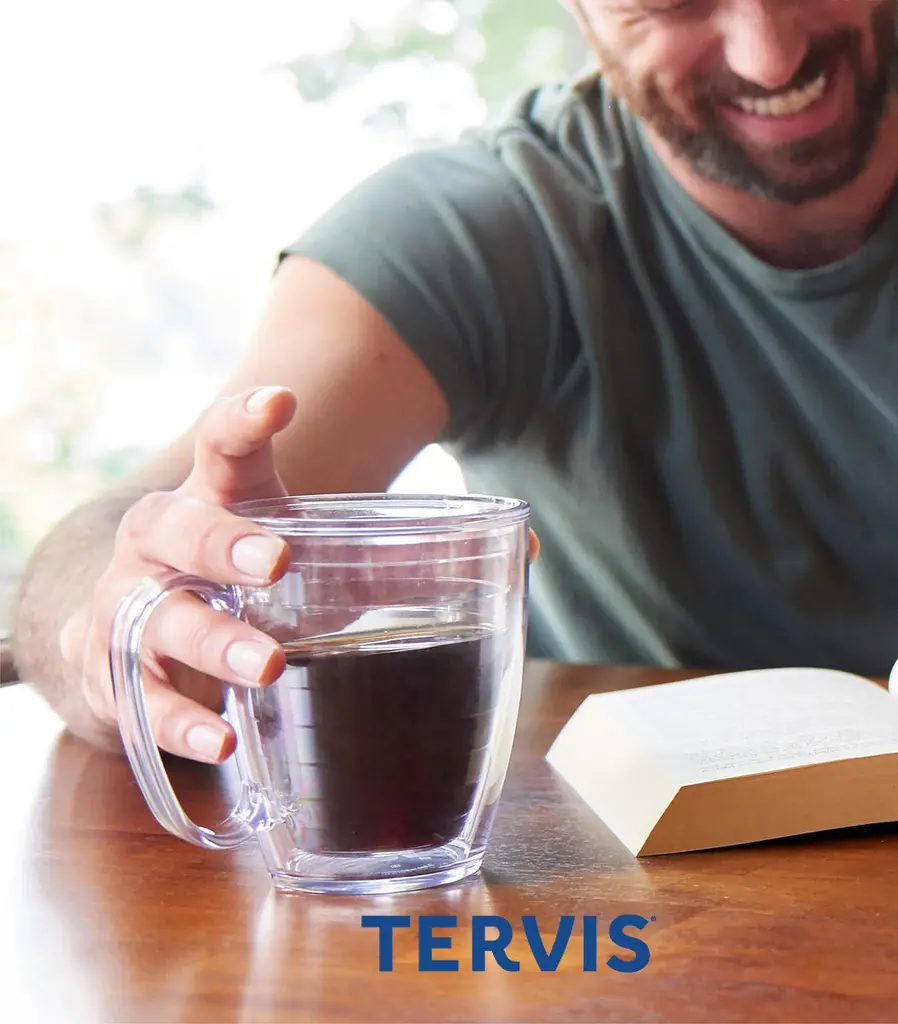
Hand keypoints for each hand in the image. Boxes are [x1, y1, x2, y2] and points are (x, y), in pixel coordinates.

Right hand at [58, 385, 541, 764]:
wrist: (140, 630)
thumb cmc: (244, 583)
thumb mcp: (313, 555)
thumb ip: (400, 555)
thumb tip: (523, 549)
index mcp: (216, 500)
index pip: (220, 444)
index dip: (244, 418)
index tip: (282, 399)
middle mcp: (161, 545)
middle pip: (177, 528)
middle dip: (223, 543)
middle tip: (277, 560)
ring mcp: (129, 610)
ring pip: (157, 618)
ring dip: (212, 642)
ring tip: (267, 664)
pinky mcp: (115, 678)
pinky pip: (139, 703)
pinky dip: (178, 725)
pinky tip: (222, 742)